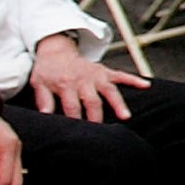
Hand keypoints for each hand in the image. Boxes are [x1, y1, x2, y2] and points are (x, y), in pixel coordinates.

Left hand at [29, 35, 144, 121]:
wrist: (55, 51)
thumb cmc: (47, 71)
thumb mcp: (38, 83)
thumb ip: (43, 99)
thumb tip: (45, 116)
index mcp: (65, 84)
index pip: (71, 107)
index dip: (75, 121)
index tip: (79, 134)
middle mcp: (83, 79)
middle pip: (92, 101)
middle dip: (97, 117)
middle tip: (102, 132)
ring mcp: (96, 75)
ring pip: (110, 90)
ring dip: (118, 103)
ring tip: (125, 116)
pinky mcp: (104, 71)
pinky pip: (121, 74)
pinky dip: (134, 79)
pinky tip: (146, 85)